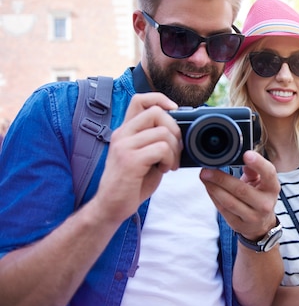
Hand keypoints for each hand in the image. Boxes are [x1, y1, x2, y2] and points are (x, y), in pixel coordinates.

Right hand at [93, 93, 180, 221]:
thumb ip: (155, 140)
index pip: (140, 99)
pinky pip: (161, 148)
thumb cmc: (131, 183)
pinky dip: (170, 159)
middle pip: (156, 112)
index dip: (160, 99)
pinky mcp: (130, 160)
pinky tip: (165, 169)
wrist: (111, 207)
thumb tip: (180, 130)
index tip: (175, 111)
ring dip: (174, 150)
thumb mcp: (144, 156)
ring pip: (163, 132)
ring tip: (169, 164)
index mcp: (125, 131)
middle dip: (175, 129)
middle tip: (176, 149)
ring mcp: (124, 146)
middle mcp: (122, 134)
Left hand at [199, 150, 280, 239]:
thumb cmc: (260, 197)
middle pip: (241, 189)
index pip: (268, 173)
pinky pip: (223, 210)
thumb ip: (253, 170)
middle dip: (221, 178)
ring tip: (204, 177)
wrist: (261, 224)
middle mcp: (265, 203)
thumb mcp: (261, 182)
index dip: (258, 163)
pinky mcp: (239, 225)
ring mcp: (252, 217)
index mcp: (272, 188)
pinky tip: (209, 187)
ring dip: (214, 187)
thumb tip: (243, 158)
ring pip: (229, 201)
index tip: (246, 154)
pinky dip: (214, 197)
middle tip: (208, 169)